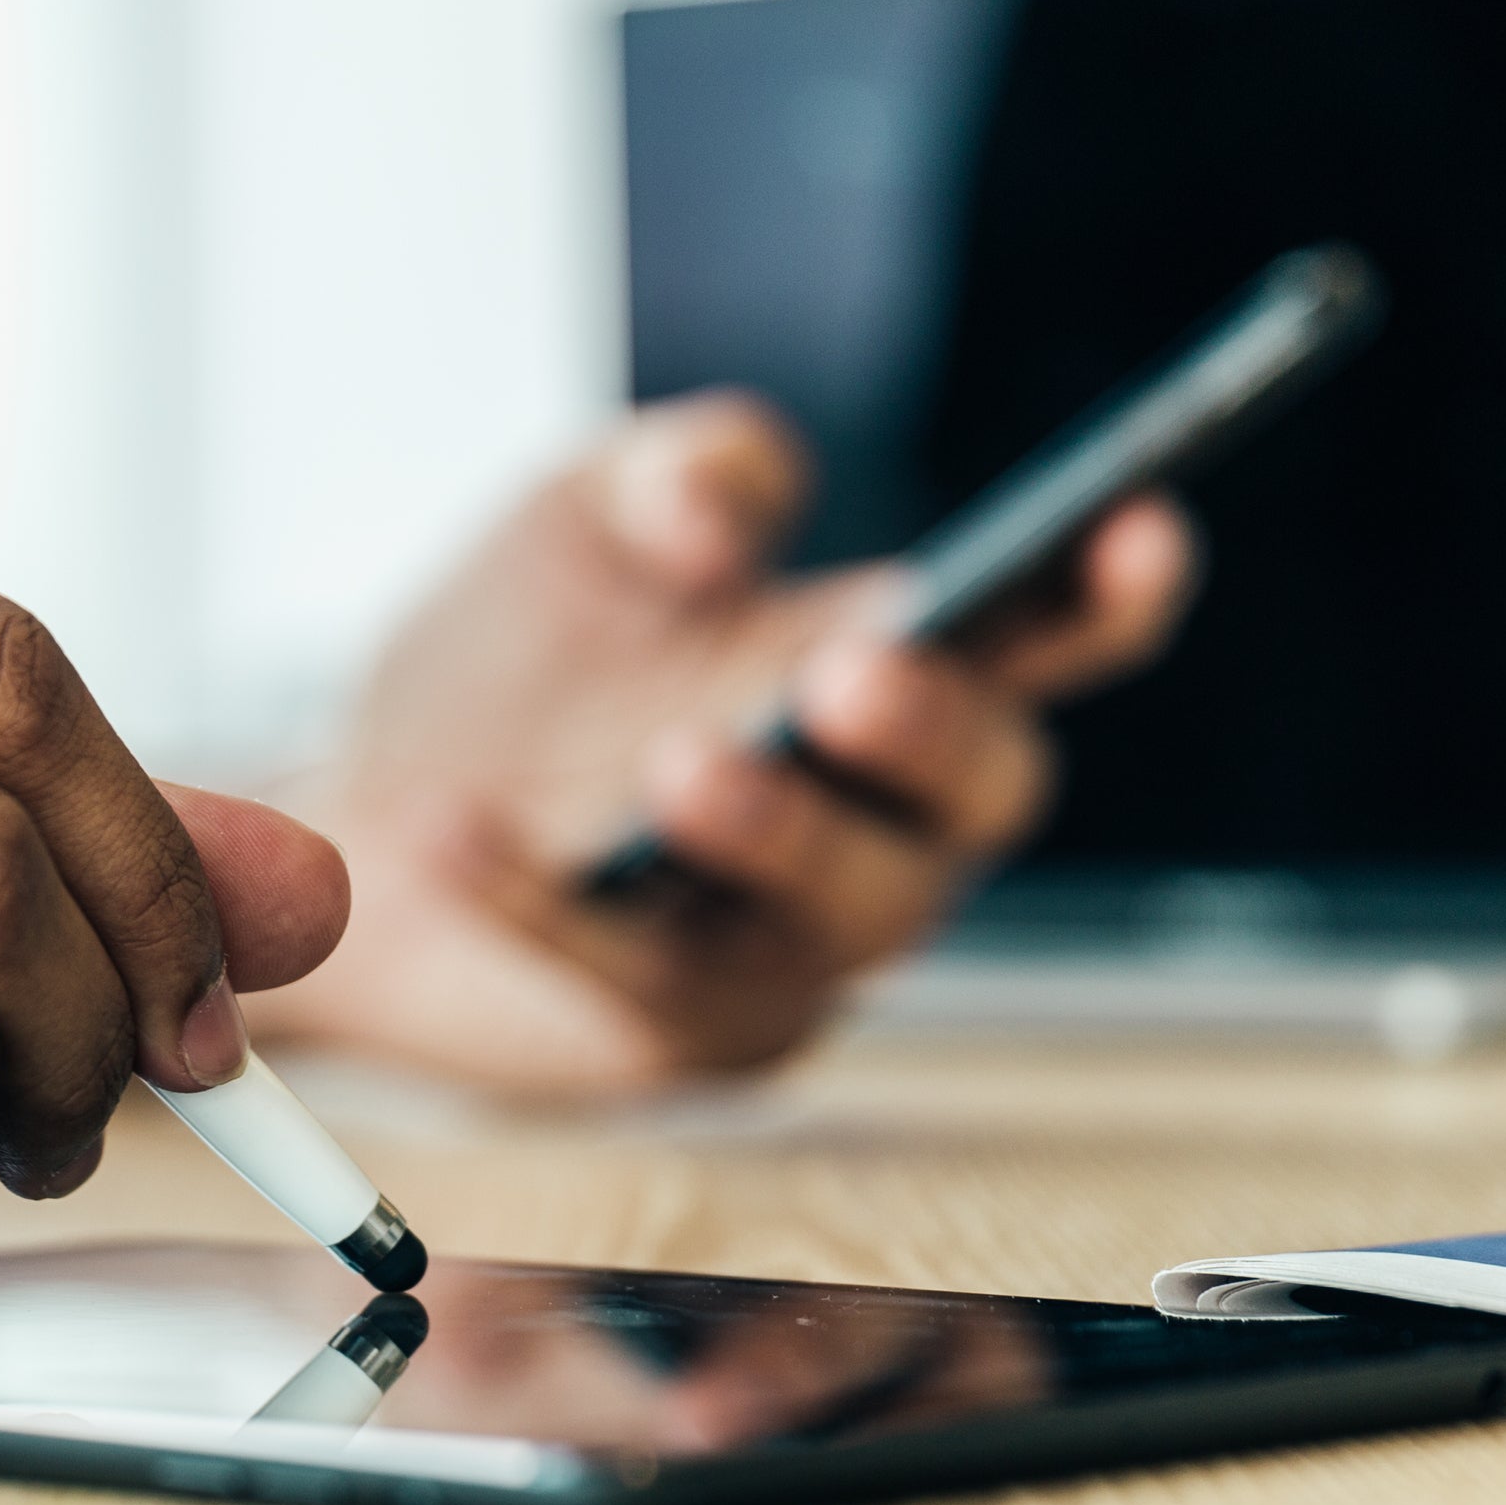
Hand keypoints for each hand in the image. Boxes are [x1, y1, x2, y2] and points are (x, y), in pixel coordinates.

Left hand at [246, 392, 1192, 1093]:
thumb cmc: (523, 656)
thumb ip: (673, 472)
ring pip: (842, 911)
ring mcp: (797, 939)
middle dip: (931, 732)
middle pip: (980, 791)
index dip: (1110, 593)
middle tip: (846, 674)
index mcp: (899, 672)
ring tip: (683, 765)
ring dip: (776, 834)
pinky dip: (547, 904)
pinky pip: (638, 975)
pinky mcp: (685, 1031)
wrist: (368, 807)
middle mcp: (885, 818)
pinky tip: (458, 832)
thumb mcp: (586, 516)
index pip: (1049, 634)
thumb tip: (718, 524)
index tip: (1137, 532)